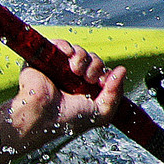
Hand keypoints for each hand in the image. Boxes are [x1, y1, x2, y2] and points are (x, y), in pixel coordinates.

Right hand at [10, 41, 125, 140]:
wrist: (42, 115)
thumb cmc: (68, 119)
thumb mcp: (101, 112)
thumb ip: (115, 94)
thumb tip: (122, 70)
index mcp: (84, 90)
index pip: (101, 73)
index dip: (106, 74)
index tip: (102, 82)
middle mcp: (71, 78)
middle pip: (93, 60)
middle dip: (95, 66)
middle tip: (88, 78)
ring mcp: (58, 68)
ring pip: (78, 51)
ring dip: (82, 58)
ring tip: (75, 70)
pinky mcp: (44, 59)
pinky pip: (59, 44)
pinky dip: (65, 46)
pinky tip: (67, 56)